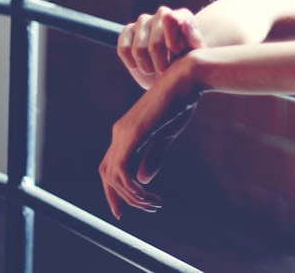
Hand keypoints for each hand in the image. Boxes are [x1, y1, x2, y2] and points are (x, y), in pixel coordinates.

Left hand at [99, 59, 199, 218]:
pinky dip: (132, 189)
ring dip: (132, 197)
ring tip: (154, 204)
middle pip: (107, 173)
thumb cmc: (181, 102)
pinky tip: (148, 195)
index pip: (111, 166)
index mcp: (126, 132)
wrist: (187, 80)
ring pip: (115, 176)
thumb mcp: (166, 134)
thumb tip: (141, 179)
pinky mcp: (132, 135)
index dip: (114, 189)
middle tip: (134, 214)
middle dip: (117, 198)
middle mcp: (119, 133)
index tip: (126, 208)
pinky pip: (122, 171)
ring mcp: (123, 133)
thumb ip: (153, 155)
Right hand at [117, 7, 205, 88]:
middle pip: (155, 45)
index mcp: (183, 16)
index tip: (178, 59)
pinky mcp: (127, 31)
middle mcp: (163, 13)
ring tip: (156, 68)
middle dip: (161, 64)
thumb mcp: (195, 56)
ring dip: (147, 67)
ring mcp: (143, 21)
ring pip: (138, 50)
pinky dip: (132, 63)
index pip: (173, 30)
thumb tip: (181, 21)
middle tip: (166, 69)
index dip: (174, 51)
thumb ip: (192, 38)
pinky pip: (124, 49)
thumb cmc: (186, 64)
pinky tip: (141, 65)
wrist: (170, 74)